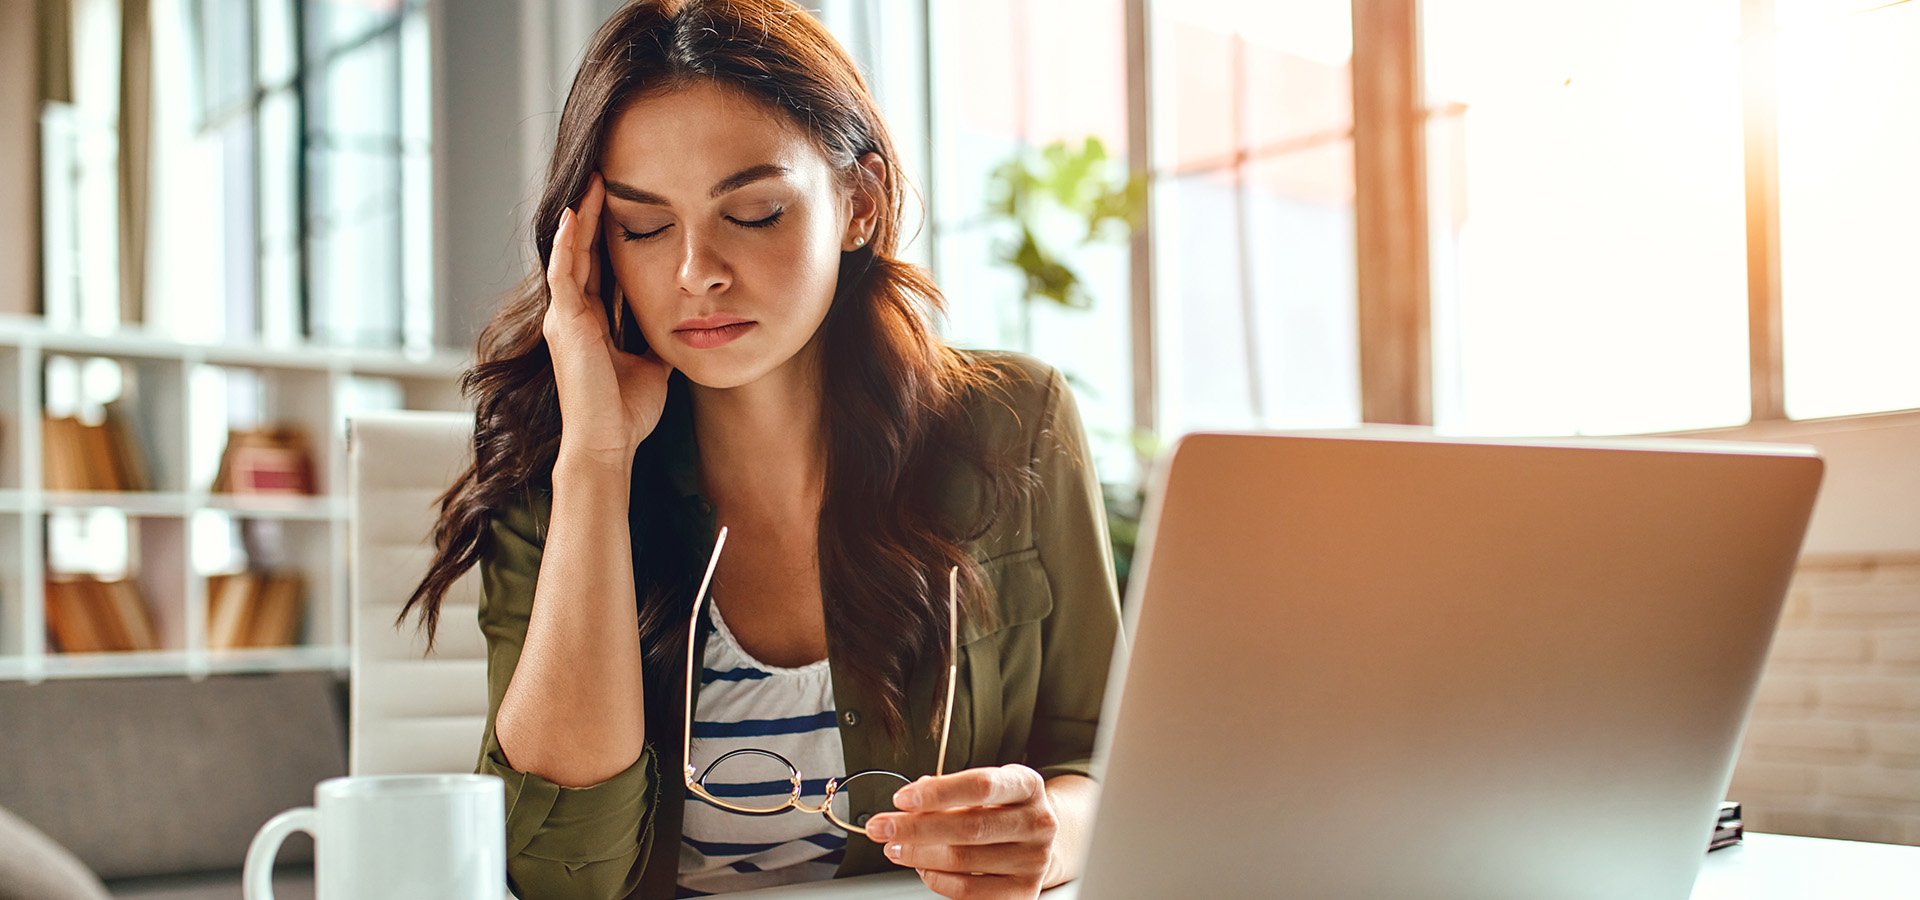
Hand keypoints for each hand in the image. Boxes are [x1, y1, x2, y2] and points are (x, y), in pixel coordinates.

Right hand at [543, 172, 673, 468]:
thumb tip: (682, 326)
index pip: (597, 267)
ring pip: (568, 253)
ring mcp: (564, 318)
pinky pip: (563, 272)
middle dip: (590, 214)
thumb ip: (656, 341)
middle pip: (579, 252)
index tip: (622, 204)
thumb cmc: (625, 413)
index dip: (606, 236)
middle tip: (603, 175)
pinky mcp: (565, 323)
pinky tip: (574, 215)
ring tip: (592, 181)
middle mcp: (572, 315)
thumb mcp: (650, 366)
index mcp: (590, 323)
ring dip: (579, 217)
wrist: (607, 444)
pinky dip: (567, 242)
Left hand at [865, 765, 1059, 899]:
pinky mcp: (1024, 891)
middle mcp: (1038, 822)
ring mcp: (1034, 860)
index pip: (981, 786)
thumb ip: (949, 792)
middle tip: (882, 827)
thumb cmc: (1002, 810)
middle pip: (969, 826)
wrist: (1037, 841)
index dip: (938, 792)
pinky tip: (922, 867)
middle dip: (915, 828)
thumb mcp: (986, 789)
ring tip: (895, 847)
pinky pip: (968, 891)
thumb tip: (909, 805)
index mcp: (1028, 785)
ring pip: (963, 860)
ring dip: (917, 854)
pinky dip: (936, 879)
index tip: (902, 799)